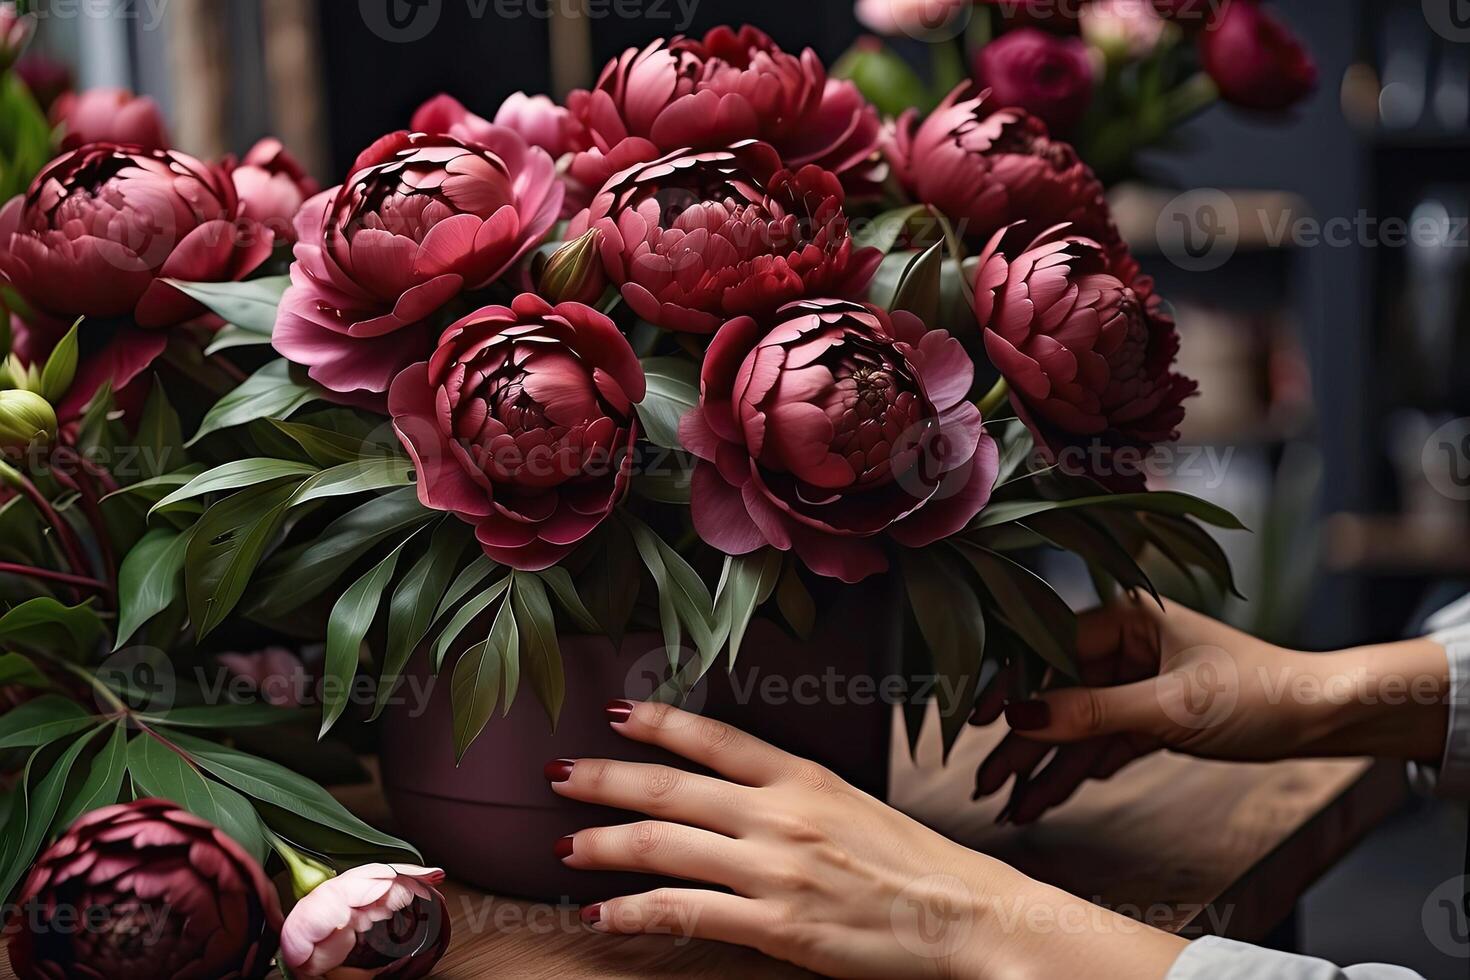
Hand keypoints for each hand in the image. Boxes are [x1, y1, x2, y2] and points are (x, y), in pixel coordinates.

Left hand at [548, 701, 1187, 979]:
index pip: (715, 737)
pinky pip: (685, 912)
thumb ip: (800, 800)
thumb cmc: (922, 866)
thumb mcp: (859, 807)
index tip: (617, 713)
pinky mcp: (776, 924)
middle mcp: (781, 813)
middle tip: (560, 774)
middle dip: (606, 779)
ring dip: (605, 844)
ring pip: (665, 845)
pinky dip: (635, 911)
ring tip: (567, 847)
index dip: (660, 721)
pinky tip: (602, 914)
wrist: (969, 915)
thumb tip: (749, 799)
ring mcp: (774, 868)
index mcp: (805, 777)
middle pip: (672, 786)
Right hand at [972, 596, 1450, 824]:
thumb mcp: (1169, 706)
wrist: (1328, 716)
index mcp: (1126, 616)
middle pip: (1057, 693)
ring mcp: (1136, 679)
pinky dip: (1080, 770)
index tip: (976, 724)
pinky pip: (1103, 742)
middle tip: (986, 782)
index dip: (1011, 689)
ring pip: (1077, 724)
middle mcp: (1124, 642)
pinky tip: (1050, 796)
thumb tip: (1019, 718)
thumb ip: (1092, 713)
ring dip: (1047, 766)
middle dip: (1023, 743)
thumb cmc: (1258, 692)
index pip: (1048, 649)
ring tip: (1012, 805)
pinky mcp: (1152, 714)